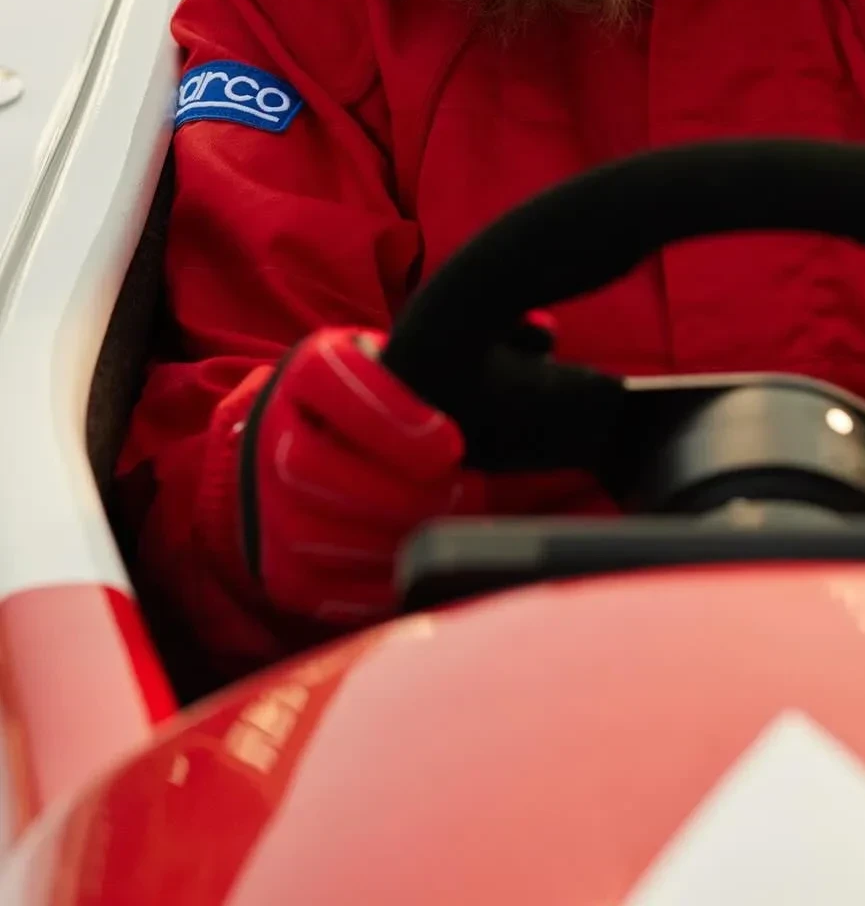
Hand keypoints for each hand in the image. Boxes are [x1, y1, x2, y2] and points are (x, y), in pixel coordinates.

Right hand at [240, 327, 483, 627]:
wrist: (325, 445)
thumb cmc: (397, 397)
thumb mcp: (418, 356)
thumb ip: (470, 346)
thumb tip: (541, 332)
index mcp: (310, 369)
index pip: (327, 379)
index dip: (386, 416)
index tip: (451, 444)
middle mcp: (272, 430)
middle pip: (308, 465)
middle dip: (392, 489)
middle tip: (466, 494)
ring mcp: (266, 502)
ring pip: (308, 531)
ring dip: (386, 540)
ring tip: (451, 531)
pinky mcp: (277, 567)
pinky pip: (314, 588)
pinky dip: (371, 587)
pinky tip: (425, 570)